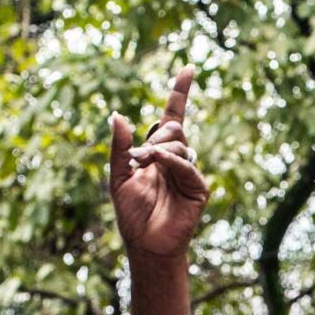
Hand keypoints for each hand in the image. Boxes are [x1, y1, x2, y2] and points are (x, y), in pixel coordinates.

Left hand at [109, 67, 208, 267]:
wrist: (145, 245)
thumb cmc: (132, 214)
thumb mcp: (117, 176)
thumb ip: (120, 147)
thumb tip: (117, 115)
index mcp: (158, 153)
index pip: (172, 117)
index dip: (180, 93)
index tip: (188, 69)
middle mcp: (176, 159)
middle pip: (173, 129)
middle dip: (156, 136)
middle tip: (138, 157)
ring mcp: (188, 172)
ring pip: (179, 144)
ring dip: (158, 150)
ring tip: (142, 165)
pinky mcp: (198, 188)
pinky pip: (186, 164)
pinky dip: (170, 161)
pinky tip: (156, 164)